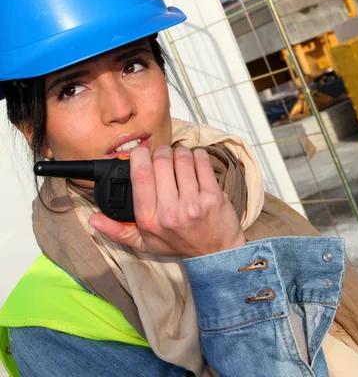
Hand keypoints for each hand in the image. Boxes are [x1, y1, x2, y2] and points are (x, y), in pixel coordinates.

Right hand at [90, 146, 245, 257]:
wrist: (216, 253)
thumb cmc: (179, 243)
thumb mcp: (145, 242)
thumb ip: (118, 230)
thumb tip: (93, 219)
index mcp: (149, 219)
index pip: (139, 174)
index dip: (139, 155)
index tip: (142, 154)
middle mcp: (170, 212)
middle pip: (161, 160)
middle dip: (161, 152)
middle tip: (163, 158)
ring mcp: (194, 203)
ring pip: (182, 157)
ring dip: (180, 153)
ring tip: (180, 163)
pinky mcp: (213, 196)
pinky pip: (201, 161)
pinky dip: (198, 156)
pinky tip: (196, 165)